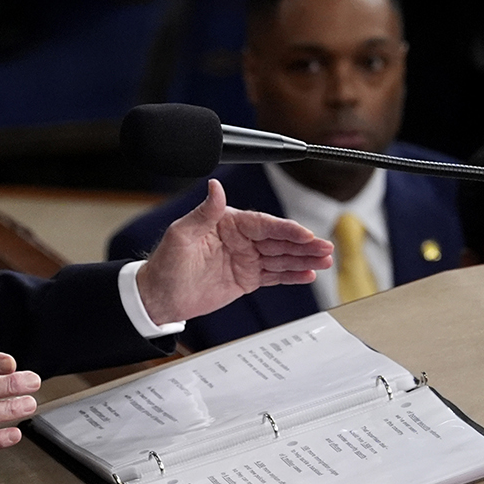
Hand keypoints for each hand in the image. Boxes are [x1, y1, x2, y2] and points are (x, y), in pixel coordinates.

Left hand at [133, 179, 333, 324]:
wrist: (159, 297)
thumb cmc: (165, 264)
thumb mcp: (182, 235)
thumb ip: (204, 212)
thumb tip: (214, 185)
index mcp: (228, 223)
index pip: (264, 224)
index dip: (286, 230)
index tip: (305, 234)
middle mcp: (240, 239)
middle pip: (278, 240)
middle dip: (303, 244)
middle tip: (325, 248)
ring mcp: (245, 259)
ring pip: (281, 257)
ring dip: (303, 259)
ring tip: (324, 261)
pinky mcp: (246, 279)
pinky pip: (274, 275)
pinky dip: (292, 275)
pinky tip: (308, 274)